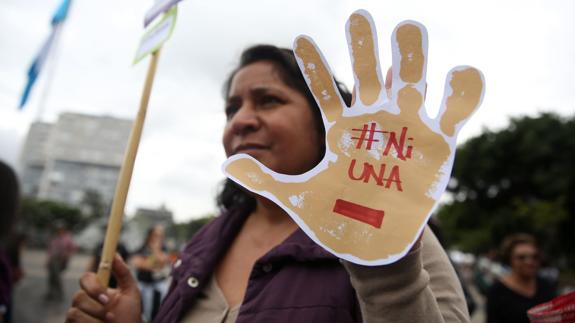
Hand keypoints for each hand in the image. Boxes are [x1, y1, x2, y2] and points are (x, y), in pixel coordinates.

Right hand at [66, 254, 141, 322]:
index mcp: (97, 289)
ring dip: (94, 319)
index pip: (85, 279)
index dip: (92, 286)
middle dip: (95, 307)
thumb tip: (115, 254)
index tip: (106, 296)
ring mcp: (77, 316)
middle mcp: (84, 302)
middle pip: (77, 296)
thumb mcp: (131, 292)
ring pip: (74, 312)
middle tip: (110, 315)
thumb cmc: (129, 315)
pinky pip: (72, 322)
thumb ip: (123, 273)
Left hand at [224, 10, 483, 264]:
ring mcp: (406, 131)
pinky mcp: (437, 146)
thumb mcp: (298, 197)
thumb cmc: (337, 220)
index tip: (300, 39)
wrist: (373, 247)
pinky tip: (460, 71)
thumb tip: (228, 161)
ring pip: (411, 84)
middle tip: (358, 17)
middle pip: (369, 76)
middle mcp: (373, 124)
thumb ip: (263, 179)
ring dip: (411, 57)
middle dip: (364, 47)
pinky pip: (452, 113)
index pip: (325, 91)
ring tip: (407, 28)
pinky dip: (460, 93)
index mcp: (341, 131)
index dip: (313, 67)